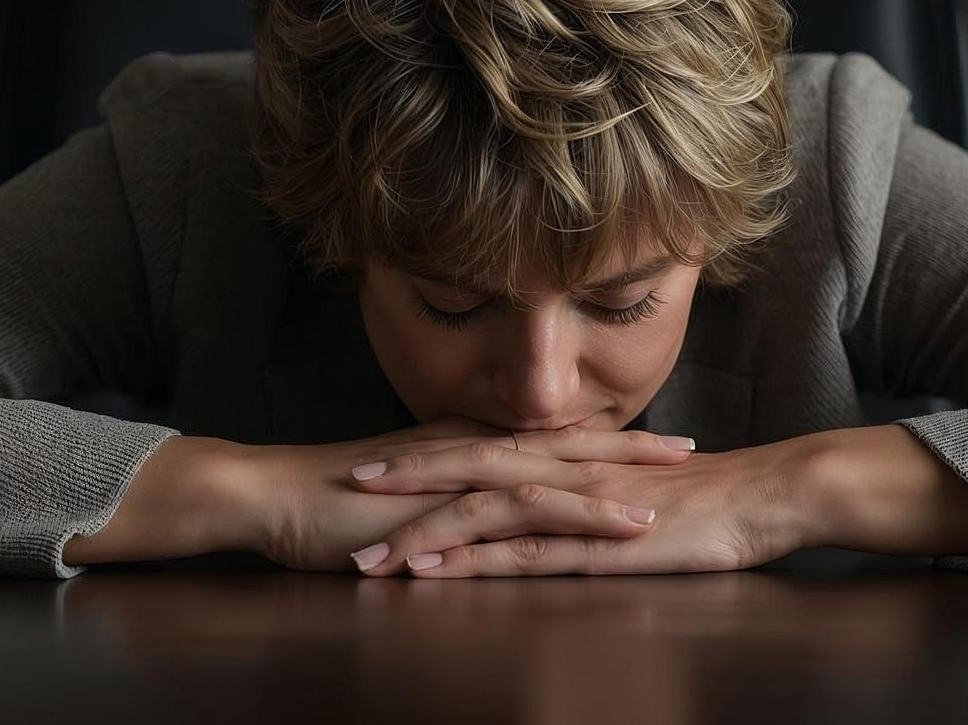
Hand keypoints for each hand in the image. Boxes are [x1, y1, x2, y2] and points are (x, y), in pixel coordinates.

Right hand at [237, 417, 698, 571]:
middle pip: (568, 446)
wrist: (274, 496)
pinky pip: (533, 506)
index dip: (599, 442)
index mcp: (466, 448)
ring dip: (621, 481)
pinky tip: (623, 526)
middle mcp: (475, 451)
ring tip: (677, 489)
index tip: (649, 443)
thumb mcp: (401, 501)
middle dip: (633, 449)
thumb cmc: (327, 505)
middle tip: (693, 448)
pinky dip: (584, 513)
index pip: (547, 441)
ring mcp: (467, 473)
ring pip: (561, 471)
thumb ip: (442, 498)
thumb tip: (472, 511)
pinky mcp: (456, 502)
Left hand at [345, 431, 816, 576]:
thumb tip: (557, 496)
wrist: (769, 492)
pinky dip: (475, 561)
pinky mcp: (602, 543)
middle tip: (348, 487)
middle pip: (470, 465)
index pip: (488, 446)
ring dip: (425, 533)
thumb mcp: (636, 484)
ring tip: (373, 557)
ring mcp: (580, 505)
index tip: (378, 462)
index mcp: (573, 454)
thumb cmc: (710, 494)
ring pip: (485, 510)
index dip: (431, 452)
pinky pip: (526, 552)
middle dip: (406, 479)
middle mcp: (566, 469)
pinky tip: (437, 574)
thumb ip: (590, 487)